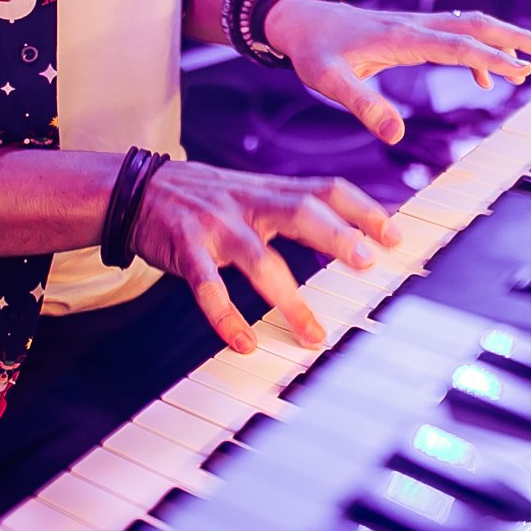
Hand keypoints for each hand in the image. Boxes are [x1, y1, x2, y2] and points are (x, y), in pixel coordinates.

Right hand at [129, 159, 397, 351]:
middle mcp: (249, 202)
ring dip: (289, 297)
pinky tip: (244, 342)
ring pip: (258, 258)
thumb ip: (292, 207)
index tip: (393, 235)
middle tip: (366, 263)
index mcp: (270, 189)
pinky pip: (207, 285)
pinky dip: (226, 316)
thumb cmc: (205, 199)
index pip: (326, 188)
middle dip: (334, 235)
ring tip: (313, 335)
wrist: (137, 190)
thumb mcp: (252, 192)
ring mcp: (216, 224)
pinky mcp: (185, 248)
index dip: (362, 209)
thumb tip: (346, 230)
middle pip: (300, 210)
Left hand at [266, 2, 530, 144]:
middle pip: (474, 25)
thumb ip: (363, 106)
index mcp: (401, 38)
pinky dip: (477, 51)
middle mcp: (414, 25)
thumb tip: (394, 135)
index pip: (455, 45)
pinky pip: (454, 35)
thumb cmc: (314, 51)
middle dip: (514, 37)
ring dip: (503, 38)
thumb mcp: (329, 82)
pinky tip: (483, 79)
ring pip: (469, 25)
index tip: (521, 70)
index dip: (489, 59)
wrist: (300, 19)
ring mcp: (415, 25)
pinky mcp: (411, 30)